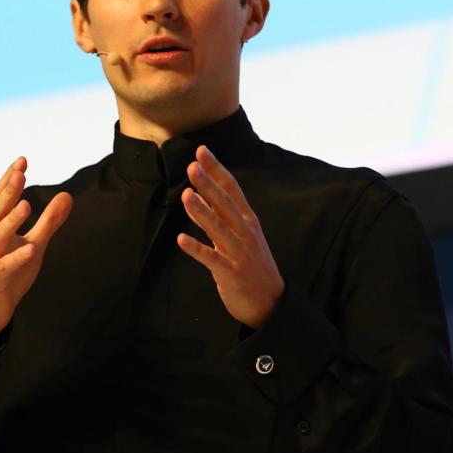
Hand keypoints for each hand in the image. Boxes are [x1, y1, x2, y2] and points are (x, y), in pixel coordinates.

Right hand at [0, 156, 72, 344]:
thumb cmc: (10, 273)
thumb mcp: (35, 243)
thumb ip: (50, 221)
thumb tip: (67, 195)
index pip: (1, 198)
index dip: (10, 180)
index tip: (22, 160)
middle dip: (9, 192)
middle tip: (20, 173)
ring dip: (12, 220)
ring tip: (27, 205)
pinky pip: (4, 267)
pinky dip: (16, 258)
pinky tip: (30, 249)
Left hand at [177, 145, 283, 329]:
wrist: (271, 302)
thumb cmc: (252, 265)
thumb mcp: (240, 236)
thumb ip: (219, 218)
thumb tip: (199, 196)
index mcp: (248, 220)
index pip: (232, 188)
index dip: (217, 169)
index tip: (202, 151)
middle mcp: (245, 232)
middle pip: (225, 203)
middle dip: (208, 184)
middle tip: (193, 166)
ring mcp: (239, 252)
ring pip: (218, 227)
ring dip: (201, 211)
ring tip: (186, 195)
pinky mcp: (230, 273)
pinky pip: (211, 258)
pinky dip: (196, 248)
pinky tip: (181, 240)